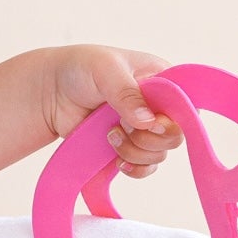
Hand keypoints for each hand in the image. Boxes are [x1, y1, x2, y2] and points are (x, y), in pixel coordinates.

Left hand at [42, 47, 182, 179]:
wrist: (51, 92)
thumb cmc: (81, 69)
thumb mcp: (106, 69)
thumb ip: (127, 92)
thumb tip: (147, 122)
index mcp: (163, 81)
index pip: (187, 104)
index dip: (175, 119)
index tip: (154, 122)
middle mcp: (158, 107)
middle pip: (175, 135)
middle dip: (150, 138)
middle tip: (122, 126)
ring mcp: (143, 130)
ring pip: (159, 154)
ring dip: (135, 151)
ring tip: (110, 134)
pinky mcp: (128, 148)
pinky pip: (144, 168)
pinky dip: (134, 168)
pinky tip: (117, 160)